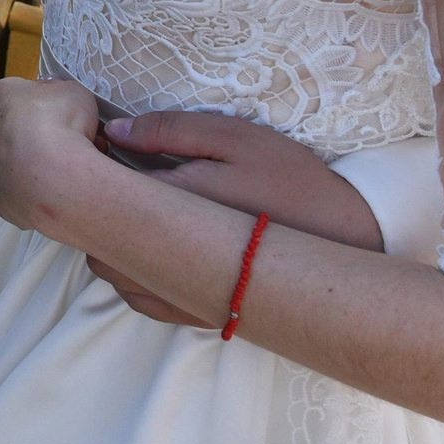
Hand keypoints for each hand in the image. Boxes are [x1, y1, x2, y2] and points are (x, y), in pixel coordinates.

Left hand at [0, 76, 112, 243]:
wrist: (56, 176)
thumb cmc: (64, 125)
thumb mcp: (74, 91)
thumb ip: (62, 90)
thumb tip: (56, 95)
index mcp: (2, 96)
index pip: (21, 92)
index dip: (48, 102)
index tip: (67, 113)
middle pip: (19, 130)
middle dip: (46, 135)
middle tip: (76, 144)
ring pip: (19, 164)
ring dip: (43, 165)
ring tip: (73, 171)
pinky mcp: (2, 200)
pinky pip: (23, 194)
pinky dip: (40, 193)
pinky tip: (60, 192)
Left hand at [81, 109, 383, 322]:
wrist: (348, 240)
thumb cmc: (292, 181)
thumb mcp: (235, 138)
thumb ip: (170, 130)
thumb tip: (115, 131)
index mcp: (170, 203)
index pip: (101, 185)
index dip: (95, 163)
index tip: (101, 147)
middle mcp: (166, 256)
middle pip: (96, 232)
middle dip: (95, 205)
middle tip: (116, 178)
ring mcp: (180, 290)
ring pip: (110, 270)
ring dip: (109, 241)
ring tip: (137, 212)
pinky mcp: (196, 313)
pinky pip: (136, 298)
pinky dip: (129, 274)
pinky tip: (152, 248)